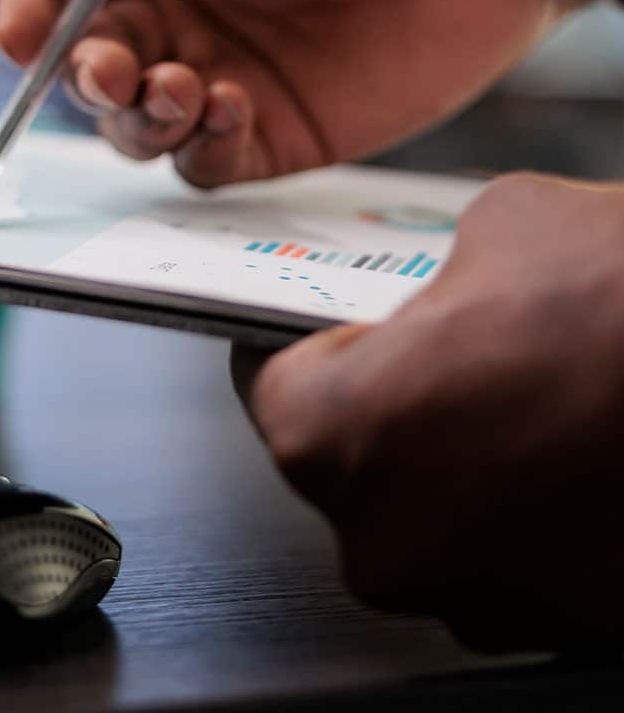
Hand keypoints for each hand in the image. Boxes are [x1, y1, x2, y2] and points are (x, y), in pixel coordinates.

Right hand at [0, 0, 623, 187]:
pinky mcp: (266, 133)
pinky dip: (199, 145)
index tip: (19, 32)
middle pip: (86, 68)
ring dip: (136, 116)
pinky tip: (231, 104)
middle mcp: (173, 18)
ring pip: (133, 128)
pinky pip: (203, 163)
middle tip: (109, 67)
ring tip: (182, 85)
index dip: (29, 10)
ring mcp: (216, 79)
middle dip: (81, 75)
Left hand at [248, 173, 623, 650]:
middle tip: (448, 351)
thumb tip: (451, 288)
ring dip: (469, 460)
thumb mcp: (509, 223)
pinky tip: (580, 447)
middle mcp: (384, 542)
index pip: (272, 383)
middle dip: (396, 401)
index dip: (305, 342)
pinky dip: (534, 505)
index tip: (328, 328)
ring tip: (533, 395)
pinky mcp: (566, 630)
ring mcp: (476, 601)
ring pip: (438, 512)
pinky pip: (516, 554)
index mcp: (331, 436)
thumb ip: (441, 270)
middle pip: (354, 460)